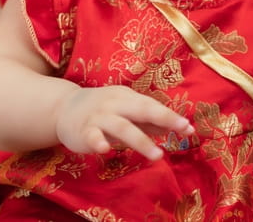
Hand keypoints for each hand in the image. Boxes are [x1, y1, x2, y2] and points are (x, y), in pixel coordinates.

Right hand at [54, 85, 193, 160]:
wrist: (63, 108)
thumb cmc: (102, 109)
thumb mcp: (126, 110)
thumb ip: (149, 120)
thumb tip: (177, 127)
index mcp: (127, 97)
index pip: (152, 106)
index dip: (171, 116)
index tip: (189, 128)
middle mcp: (115, 104)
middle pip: (141, 109)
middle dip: (163, 118)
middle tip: (183, 130)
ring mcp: (99, 117)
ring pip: (121, 127)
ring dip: (140, 140)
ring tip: (157, 156)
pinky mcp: (84, 131)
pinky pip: (92, 136)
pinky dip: (98, 142)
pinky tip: (105, 150)